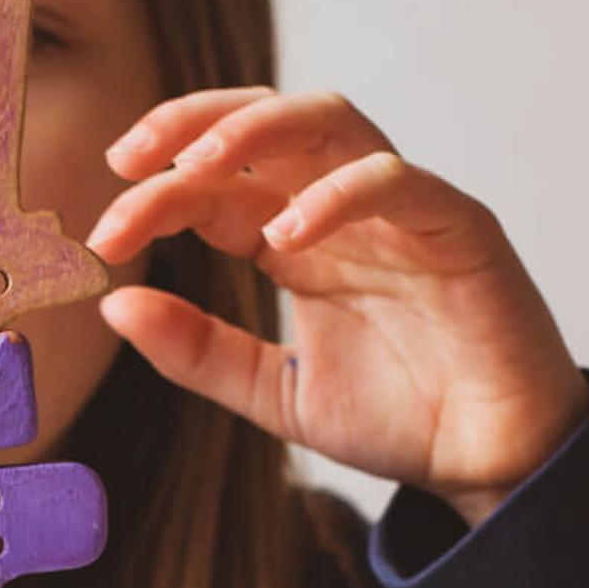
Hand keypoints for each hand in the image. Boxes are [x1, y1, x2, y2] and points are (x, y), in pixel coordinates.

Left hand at [86, 87, 588, 525]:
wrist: (487, 465)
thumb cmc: (394, 417)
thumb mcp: (271, 392)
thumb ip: (196, 351)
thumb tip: (112, 303)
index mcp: (295, 239)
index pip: (215, 186)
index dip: (153, 194)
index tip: (101, 235)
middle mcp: (342, 210)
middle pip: (263, 124)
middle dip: (189, 124)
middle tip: (127, 160)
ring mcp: (401, 210)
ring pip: (329, 122)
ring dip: (254, 130)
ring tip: (196, 168)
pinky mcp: (460, 227)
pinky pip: (398, 182)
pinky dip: (338, 195)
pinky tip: (286, 234)